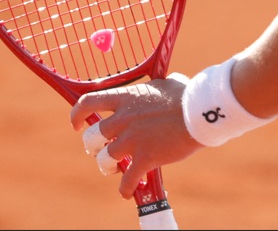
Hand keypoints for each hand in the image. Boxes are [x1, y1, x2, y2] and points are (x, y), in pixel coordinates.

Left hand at [69, 76, 202, 198]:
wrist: (201, 112)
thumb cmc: (188, 96)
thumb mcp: (166, 84)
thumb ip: (157, 87)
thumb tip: (167, 84)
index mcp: (125, 98)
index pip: (88, 102)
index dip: (76, 115)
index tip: (76, 124)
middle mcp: (123, 118)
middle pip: (92, 137)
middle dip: (92, 146)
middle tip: (98, 150)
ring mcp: (133, 139)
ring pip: (105, 159)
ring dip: (106, 167)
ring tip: (113, 169)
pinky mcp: (146, 158)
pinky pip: (128, 179)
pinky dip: (125, 188)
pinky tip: (127, 192)